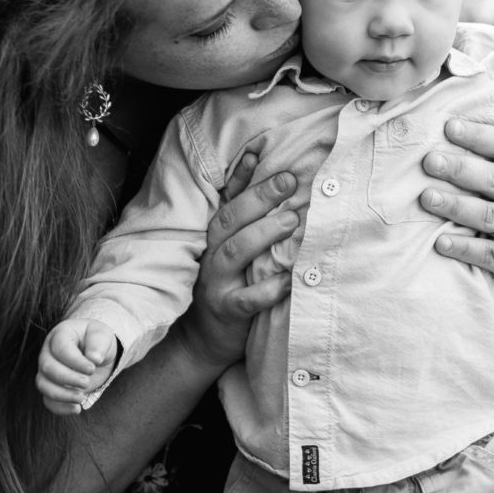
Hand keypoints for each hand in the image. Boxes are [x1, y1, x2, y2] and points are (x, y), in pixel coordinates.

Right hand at [37, 319, 118, 415]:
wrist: (95, 352)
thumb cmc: (97, 341)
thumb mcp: (102, 335)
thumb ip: (99, 343)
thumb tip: (94, 358)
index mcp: (60, 335)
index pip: (61, 349)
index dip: (75, 361)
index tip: (92, 368)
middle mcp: (48, 353)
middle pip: (48, 368)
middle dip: (68, 378)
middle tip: (87, 382)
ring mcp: (47, 371)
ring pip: (44, 385)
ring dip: (62, 395)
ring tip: (82, 398)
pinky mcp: (52, 387)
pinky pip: (48, 400)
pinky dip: (60, 407)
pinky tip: (76, 409)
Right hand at [179, 154, 304, 370]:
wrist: (201, 341)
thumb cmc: (226, 289)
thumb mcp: (232, 254)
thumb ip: (250, 227)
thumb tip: (278, 189)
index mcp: (215, 238)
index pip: (227, 201)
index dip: (241, 176)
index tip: (259, 151)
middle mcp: (212, 255)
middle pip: (230, 220)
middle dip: (259, 197)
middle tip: (289, 181)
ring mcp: (216, 283)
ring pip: (235, 252)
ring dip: (264, 234)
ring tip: (292, 220)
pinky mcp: (226, 311)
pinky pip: (246, 299)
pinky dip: (268, 289)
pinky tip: (290, 280)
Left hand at [420, 119, 493, 308]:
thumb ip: (488, 161)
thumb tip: (443, 129)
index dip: (479, 136)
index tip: (448, 127)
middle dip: (460, 169)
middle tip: (429, 161)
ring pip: (489, 215)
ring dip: (455, 205)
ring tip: (426, 198)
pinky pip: (488, 253)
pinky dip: (463, 247)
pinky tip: (440, 241)